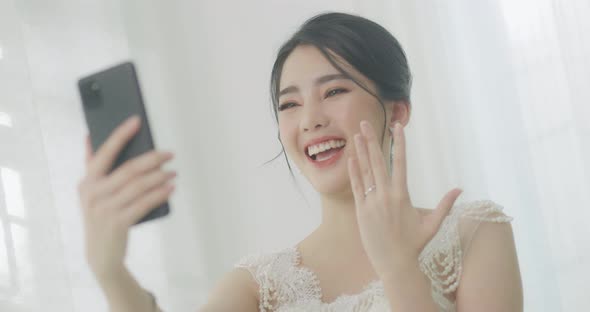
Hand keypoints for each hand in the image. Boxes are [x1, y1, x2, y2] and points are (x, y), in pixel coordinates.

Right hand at [77, 115, 176, 280]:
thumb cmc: (101, 216)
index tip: (136, 120)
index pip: (104, 153)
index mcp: (87, 182)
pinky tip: (170, 189)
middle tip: (169, 153)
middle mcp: (93, 194)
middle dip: (152, 159)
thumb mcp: (92, 192)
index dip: (120, 135)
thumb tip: (90, 136)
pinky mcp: (118, 223)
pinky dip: (159, 194)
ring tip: (173, 172)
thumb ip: (92, 166)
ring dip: (160, 177)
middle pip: (128, 170)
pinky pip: (144, 204)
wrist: (101, 255)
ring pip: (138, 186)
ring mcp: (105, 209)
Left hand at [347, 120, 462, 278]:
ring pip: (365, 171)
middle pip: (378, 162)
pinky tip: (351, 158)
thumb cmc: (415, 244)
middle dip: (371, 141)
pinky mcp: (361, 210)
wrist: (395, 264)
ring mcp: (372, 202)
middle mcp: (386, 195)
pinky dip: (354, 172)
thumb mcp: (432, 224)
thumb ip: (445, 205)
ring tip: (356, 135)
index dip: (399, 143)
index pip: (401, 162)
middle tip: (365, 123)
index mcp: (403, 195)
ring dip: (360, 152)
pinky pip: (357, 187)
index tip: (397, 127)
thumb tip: (460, 189)